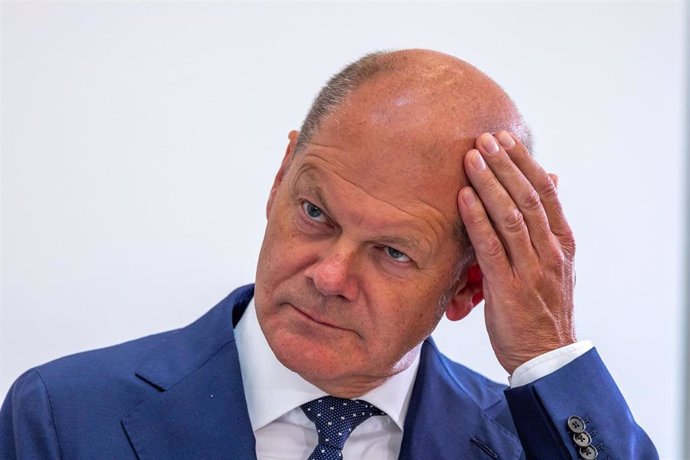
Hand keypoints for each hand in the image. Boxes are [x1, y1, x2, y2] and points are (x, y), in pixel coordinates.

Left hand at [457, 131, 575, 374]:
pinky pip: (492, 247)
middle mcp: (550, 252)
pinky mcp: (509, 289)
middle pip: (528, 197)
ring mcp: (532, 270)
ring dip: (490, 184)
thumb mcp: (555, 265)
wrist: (546, 356)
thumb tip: (549, 183)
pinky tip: (463, 198)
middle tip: (485, 137)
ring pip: (512, 217)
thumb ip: (548, 227)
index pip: (545, 192)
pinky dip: (477, 219)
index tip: (505, 139)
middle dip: (505, 164)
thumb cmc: (543, 307)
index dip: (524, 163)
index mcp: (562, 244)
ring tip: (472, 157)